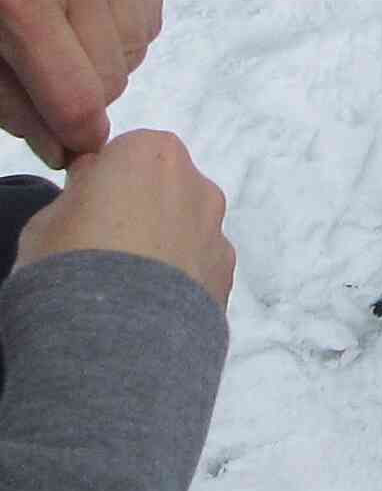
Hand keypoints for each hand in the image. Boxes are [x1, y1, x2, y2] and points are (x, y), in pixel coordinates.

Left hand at [0, 0, 162, 166]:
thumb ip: (12, 99)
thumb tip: (63, 152)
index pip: (77, 95)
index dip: (79, 135)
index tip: (73, 148)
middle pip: (112, 78)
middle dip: (85, 93)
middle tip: (53, 78)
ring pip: (135, 51)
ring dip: (105, 61)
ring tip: (68, 37)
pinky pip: (151, 18)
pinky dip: (124, 30)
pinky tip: (90, 10)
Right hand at [15, 130, 233, 308]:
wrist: (118, 337)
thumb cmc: (72, 268)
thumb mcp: (45, 222)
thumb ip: (78, 195)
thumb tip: (91, 192)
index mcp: (151, 153)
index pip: (124, 154)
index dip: (99, 184)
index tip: (81, 213)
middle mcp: (195, 182)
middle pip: (162, 188)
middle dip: (136, 211)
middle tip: (99, 250)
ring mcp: (216, 228)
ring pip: (183, 227)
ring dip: (160, 246)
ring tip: (122, 286)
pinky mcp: (226, 272)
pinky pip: (196, 265)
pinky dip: (177, 279)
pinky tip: (146, 305)